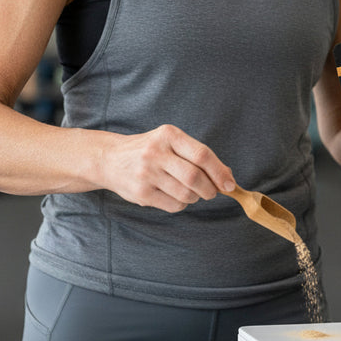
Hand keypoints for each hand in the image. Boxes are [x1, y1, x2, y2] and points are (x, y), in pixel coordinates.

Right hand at [102, 124, 235, 212]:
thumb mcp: (170, 142)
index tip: (230, 184)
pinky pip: (173, 205)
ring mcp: (146, 173)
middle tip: (212, 192)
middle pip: (194, 177)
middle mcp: (156, 152)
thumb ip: (197, 155)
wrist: (110, 159)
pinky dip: (181, 204)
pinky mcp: (141, 193)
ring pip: (185, 194)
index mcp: (168, 135)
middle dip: (210, 189)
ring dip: (195, 197)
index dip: (219, 171)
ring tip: (190, 192)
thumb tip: (228, 176)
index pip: (202, 154)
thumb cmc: (149, 150)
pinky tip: (175, 196)